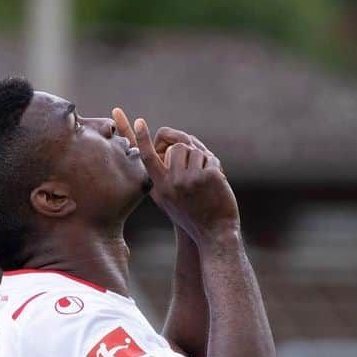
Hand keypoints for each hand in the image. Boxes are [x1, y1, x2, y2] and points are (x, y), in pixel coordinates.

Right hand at [113, 109, 238, 240]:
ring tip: (205, 184)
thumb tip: (168, 148)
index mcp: (161, 187)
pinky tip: (216, 187)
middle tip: (195, 177)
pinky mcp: (209, 176)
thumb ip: (164, 178)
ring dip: (203, 162)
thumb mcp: (170, 201)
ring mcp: (191, 179)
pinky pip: (211, 159)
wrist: (214, 235)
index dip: (142, 139)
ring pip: (195, 151)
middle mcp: (173, 182)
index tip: (139, 121)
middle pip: (178, 148)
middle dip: (188, 155)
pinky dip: (216, 169)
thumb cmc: (192, 217)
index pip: (148, 158)